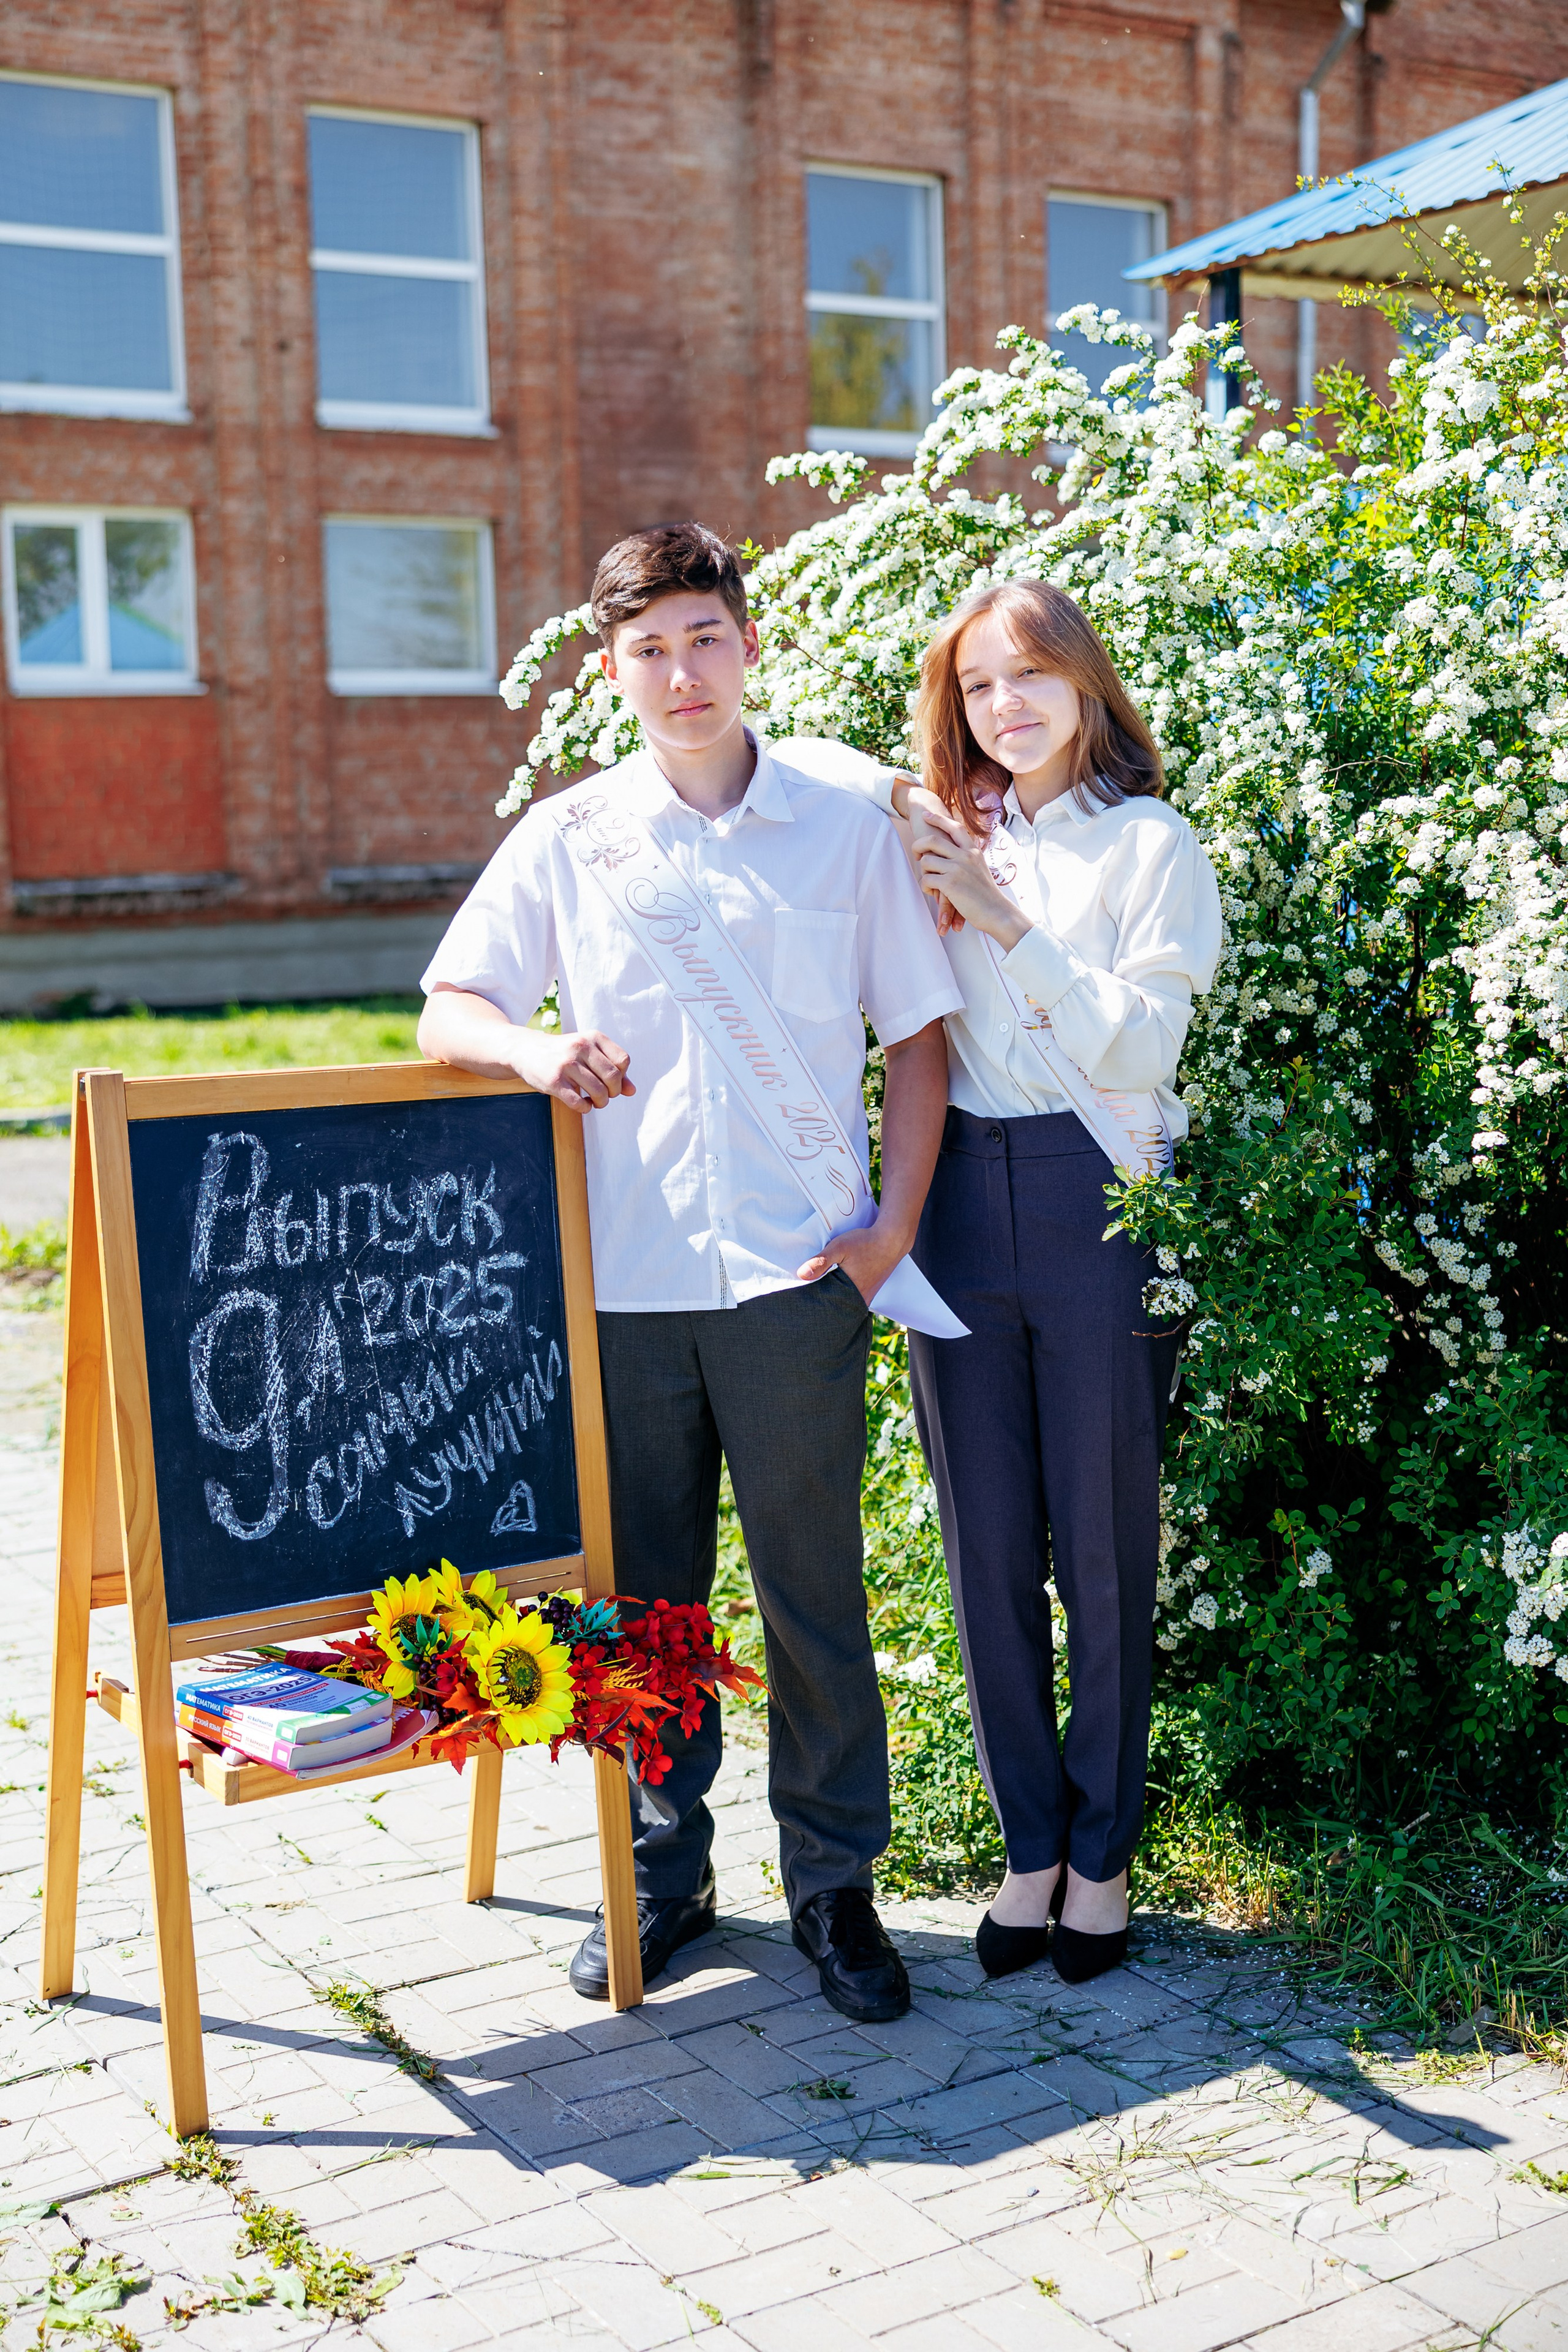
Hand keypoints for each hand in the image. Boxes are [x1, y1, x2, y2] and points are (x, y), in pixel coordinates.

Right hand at [512, 1027, 635, 1112]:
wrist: (525, 1050)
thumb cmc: (564, 1054)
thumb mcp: (588, 1054)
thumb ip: (612, 1069)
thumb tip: (632, 1091)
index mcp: (593, 1037)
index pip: (623, 1061)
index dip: (622, 1076)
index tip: (610, 1081)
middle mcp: (580, 1047)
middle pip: (614, 1078)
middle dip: (613, 1093)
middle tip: (604, 1095)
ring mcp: (566, 1064)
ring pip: (599, 1092)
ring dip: (600, 1102)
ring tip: (593, 1101)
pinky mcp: (554, 1081)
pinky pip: (579, 1103)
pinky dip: (585, 1108)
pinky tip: (581, 1104)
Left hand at [796, 1218, 907, 1308]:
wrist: (892, 1238)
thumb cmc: (866, 1242)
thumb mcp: (839, 1247)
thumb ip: (820, 1261)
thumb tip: (801, 1275)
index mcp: (852, 1293)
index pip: (828, 1306)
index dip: (816, 1303)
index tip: (803, 1300)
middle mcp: (861, 1298)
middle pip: (837, 1306)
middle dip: (825, 1303)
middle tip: (809, 1300)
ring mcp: (868, 1294)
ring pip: (846, 1301)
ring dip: (836, 1297)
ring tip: (821, 1292)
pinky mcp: (871, 1288)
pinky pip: (854, 1296)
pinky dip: (845, 1292)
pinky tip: (839, 1285)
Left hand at [905, 789, 973, 933]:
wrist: (997, 912)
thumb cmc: (987, 895)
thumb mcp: (980, 869)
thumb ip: (968, 859)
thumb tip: (953, 854)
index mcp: (973, 851)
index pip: (954, 827)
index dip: (938, 819)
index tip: (926, 815)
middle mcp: (965, 856)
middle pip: (933, 840)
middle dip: (918, 845)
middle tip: (916, 854)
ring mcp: (957, 869)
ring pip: (926, 861)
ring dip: (924, 872)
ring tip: (931, 882)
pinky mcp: (950, 884)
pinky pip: (926, 879)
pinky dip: (926, 886)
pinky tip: (933, 892)